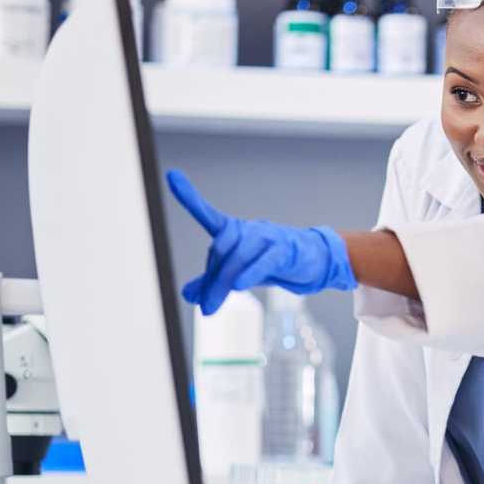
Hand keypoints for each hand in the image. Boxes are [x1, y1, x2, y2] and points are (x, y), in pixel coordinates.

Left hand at [167, 169, 355, 315]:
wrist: (312, 261)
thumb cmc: (272, 261)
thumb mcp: (238, 271)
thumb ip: (212, 281)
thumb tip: (187, 294)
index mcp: (234, 231)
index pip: (208, 214)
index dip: (190, 196)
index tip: (172, 176)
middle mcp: (247, 229)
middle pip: (220, 249)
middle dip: (209, 279)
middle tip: (204, 305)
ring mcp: (266, 238)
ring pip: (237, 258)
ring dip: (222, 285)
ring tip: (212, 307)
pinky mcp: (283, 251)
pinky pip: (263, 262)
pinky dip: (249, 274)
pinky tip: (239, 286)